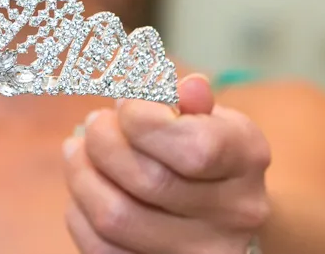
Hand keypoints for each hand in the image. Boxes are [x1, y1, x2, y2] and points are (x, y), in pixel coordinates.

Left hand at [63, 74, 270, 253]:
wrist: (224, 211)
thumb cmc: (206, 149)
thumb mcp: (207, 114)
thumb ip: (190, 98)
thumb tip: (192, 87)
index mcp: (246, 159)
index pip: (191, 147)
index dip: (141, 119)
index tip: (124, 105)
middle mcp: (234, 214)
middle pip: (147, 181)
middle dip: (103, 142)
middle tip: (94, 124)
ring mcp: (200, 253)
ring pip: (115, 218)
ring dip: (81, 175)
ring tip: (78, 150)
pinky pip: (100, 249)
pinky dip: (79, 213)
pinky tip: (85, 186)